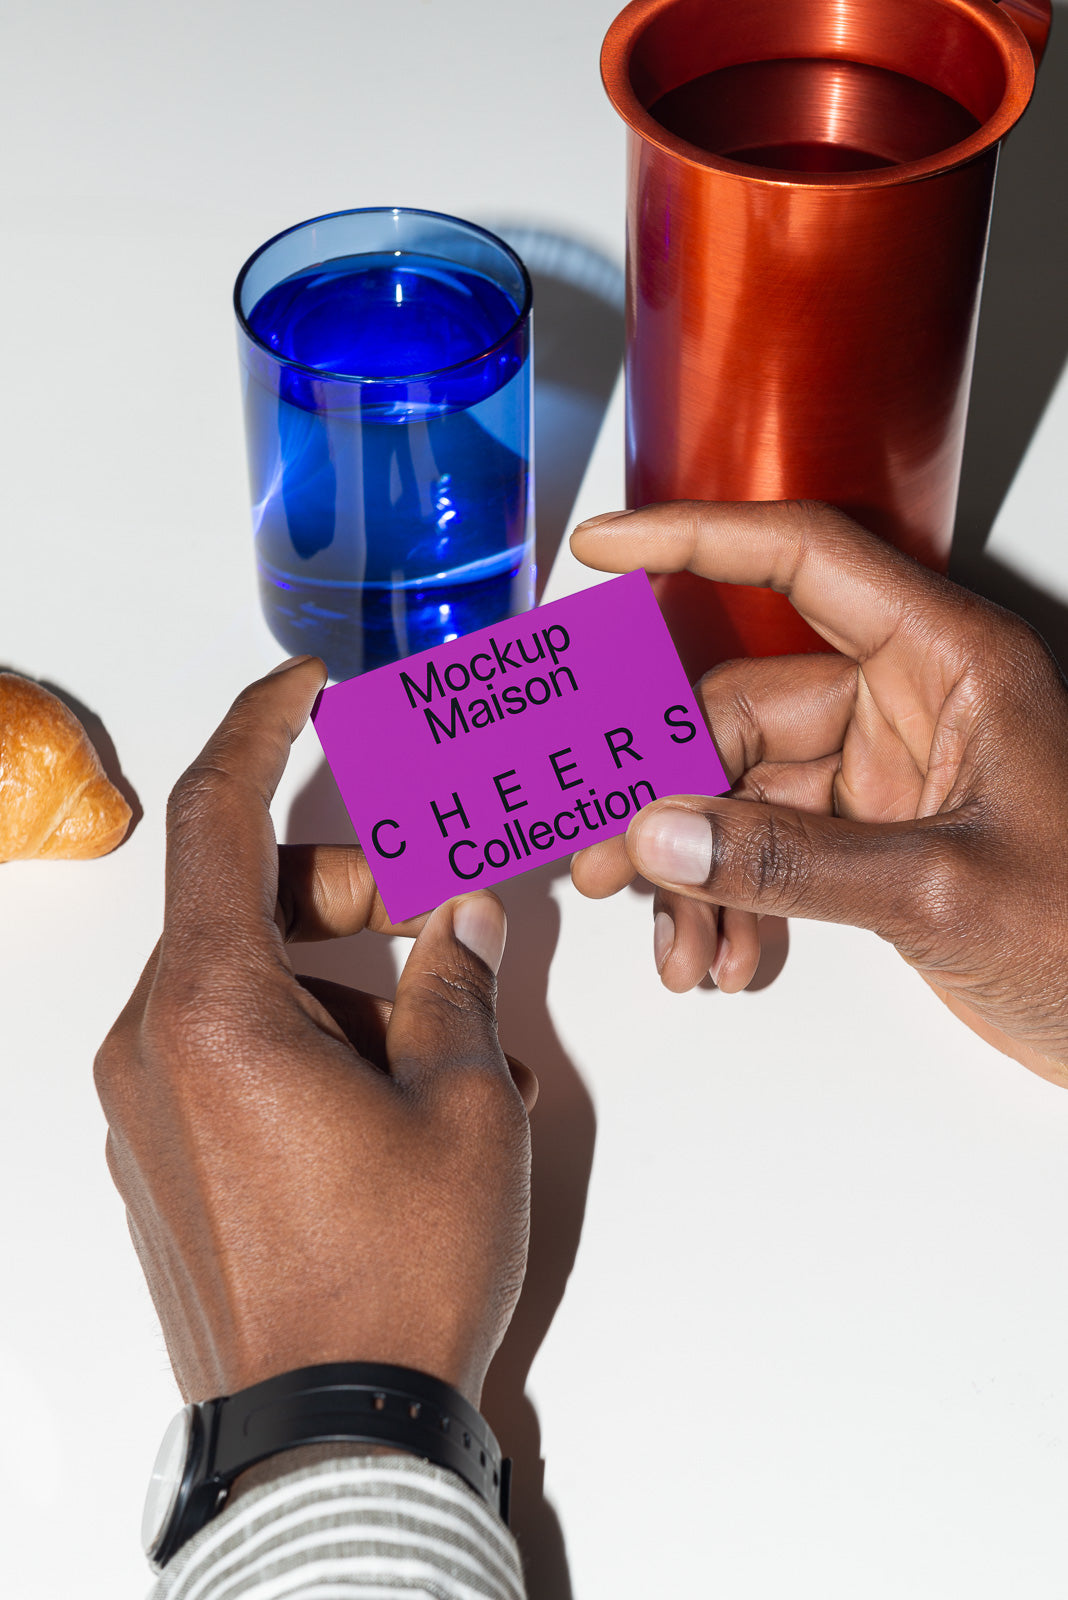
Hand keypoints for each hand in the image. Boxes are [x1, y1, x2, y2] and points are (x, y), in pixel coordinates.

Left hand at [94, 657, 535, 1408]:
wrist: (327, 1442)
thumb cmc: (391, 1273)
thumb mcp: (461, 1103)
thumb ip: (460, 982)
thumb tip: (469, 915)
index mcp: (210, 1008)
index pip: (219, 816)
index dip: (264, 727)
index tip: (308, 685)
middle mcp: (150, 1046)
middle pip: (239, 904)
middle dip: (343, 882)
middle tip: (435, 901)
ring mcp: (144, 1110)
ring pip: (239, 983)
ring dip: (334, 975)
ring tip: (442, 1038)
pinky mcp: (160, 1161)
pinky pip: (224, 1053)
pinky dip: (303, 1035)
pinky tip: (389, 1093)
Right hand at [570, 501, 1067, 1087]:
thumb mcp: (943, 889)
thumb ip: (792, 861)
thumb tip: (663, 833)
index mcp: (947, 661)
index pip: (801, 559)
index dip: (693, 539)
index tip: (601, 548)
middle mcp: (908, 701)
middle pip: (740, 707)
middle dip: (667, 790)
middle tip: (607, 857)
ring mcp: (887, 772)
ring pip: (742, 789)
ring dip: (697, 868)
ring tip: (676, 945)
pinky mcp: (876, 836)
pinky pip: (771, 846)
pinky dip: (735, 898)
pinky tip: (724, 955)